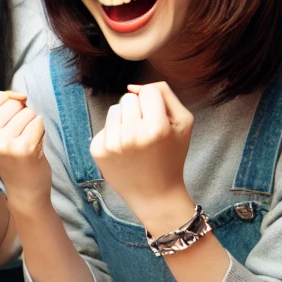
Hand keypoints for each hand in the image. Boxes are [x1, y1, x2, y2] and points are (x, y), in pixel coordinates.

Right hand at [0, 90, 51, 204]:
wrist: (24, 189)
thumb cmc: (12, 156)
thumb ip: (2, 107)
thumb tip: (22, 95)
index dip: (10, 105)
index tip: (8, 127)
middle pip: (14, 104)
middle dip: (21, 117)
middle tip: (17, 139)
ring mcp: (3, 143)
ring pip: (28, 112)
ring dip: (32, 125)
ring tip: (25, 144)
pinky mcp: (23, 148)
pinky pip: (38, 122)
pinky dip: (41, 131)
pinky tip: (33, 147)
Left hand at [90, 83, 196, 232]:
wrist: (155, 194)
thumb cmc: (172, 156)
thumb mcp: (183, 122)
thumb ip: (164, 94)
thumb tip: (132, 87)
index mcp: (156, 128)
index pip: (148, 92)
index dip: (155, 104)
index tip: (159, 120)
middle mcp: (132, 135)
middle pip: (129, 98)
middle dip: (139, 111)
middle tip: (146, 132)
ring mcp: (112, 144)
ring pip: (114, 109)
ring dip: (125, 120)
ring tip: (135, 140)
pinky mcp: (98, 151)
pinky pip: (104, 126)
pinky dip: (114, 134)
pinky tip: (124, 150)